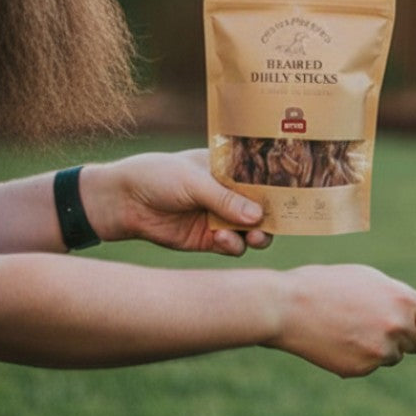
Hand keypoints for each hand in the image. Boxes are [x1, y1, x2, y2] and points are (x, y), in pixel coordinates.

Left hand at [79, 150, 272, 256]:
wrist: (121, 202)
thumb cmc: (155, 176)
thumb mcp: (192, 180)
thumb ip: (225, 199)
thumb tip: (258, 217)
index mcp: (226, 169)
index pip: (260, 178)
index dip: (278, 188)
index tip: (294, 197)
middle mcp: (228, 194)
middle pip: (262, 208)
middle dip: (271, 218)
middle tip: (274, 224)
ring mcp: (220, 217)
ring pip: (252, 231)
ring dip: (256, 235)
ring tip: (252, 237)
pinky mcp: (209, 240)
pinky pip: (233, 246)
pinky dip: (233, 245)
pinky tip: (223, 240)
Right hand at [269, 264, 415, 376]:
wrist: (286, 308)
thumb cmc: (328, 285)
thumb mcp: (370, 280)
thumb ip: (407, 295)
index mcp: (403, 301)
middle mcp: (396, 329)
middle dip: (405, 334)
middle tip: (374, 317)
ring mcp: (379, 352)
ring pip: (395, 355)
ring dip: (383, 345)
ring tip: (351, 325)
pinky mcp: (361, 369)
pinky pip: (373, 365)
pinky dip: (362, 356)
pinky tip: (339, 339)